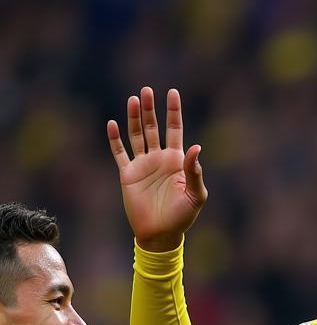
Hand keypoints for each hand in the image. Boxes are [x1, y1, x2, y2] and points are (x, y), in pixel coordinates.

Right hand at [108, 86, 206, 251]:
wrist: (161, 234)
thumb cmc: (182, 217)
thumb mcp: (195, 195)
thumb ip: (195, 172)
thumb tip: (195, 148)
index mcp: (177, 161)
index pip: (175, 130)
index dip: (174, 112)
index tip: (173, 93)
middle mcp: (159, 159)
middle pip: (153, 128)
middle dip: (151, 109)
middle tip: (147, 90)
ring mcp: (143, 165)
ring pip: (137, 135)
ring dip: (135, 118)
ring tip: (134, 99)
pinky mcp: (128, 174)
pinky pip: (119, 153)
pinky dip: (115, 139)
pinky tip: (113, 124)